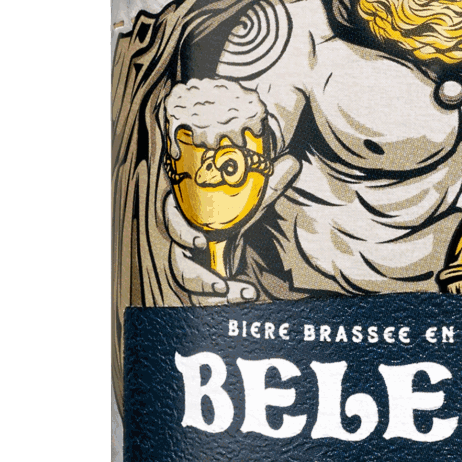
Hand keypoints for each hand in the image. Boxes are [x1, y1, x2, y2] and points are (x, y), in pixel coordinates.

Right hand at [164, 152, 300, 301]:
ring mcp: (192, 266)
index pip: (170, 219)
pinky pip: (203, 299)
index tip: (203, 242)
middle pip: (175, 262)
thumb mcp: (250, 201)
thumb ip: (266, 185)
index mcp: (188, 216)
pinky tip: (248, 294)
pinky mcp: (201, 284)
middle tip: (218, 283)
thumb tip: (291, 162)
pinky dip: (225, 299)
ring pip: (187, 285)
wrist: (232, 236)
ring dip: (206, 292)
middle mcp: (184, 243)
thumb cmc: (233, 213)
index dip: (180, 231)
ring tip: (229, 293)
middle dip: (193, 276)